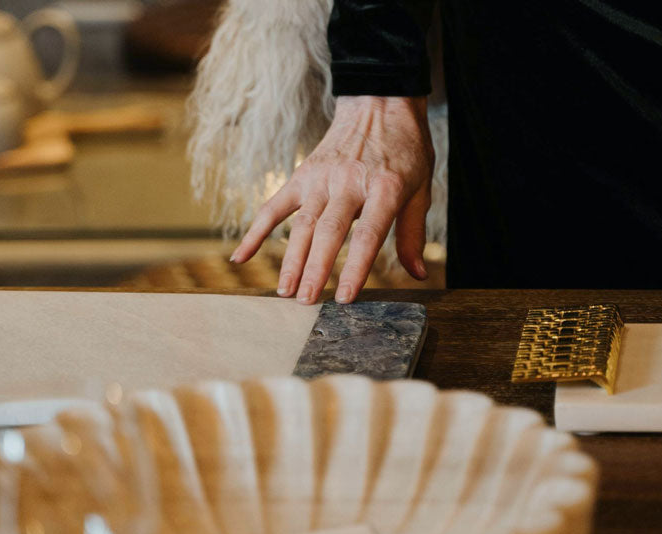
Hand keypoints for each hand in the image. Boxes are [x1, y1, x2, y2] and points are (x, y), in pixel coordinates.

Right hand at [231, 95, 434, 303]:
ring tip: (285, 292)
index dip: (356, 267)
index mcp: (384, 187)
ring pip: (302, 224)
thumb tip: (419, 273)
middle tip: (306, 302)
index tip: (346, 297)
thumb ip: (413, 232)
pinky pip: (274, 206)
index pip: (367, 234)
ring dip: (291, 260)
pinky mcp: (302, 176)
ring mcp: (321, 178)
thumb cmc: (405, 150)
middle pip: (328, 232)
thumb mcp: (421, 188)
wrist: (379, 102)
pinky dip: (256, 232)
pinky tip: (240, 257)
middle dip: (315, 270)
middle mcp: (349, 182)